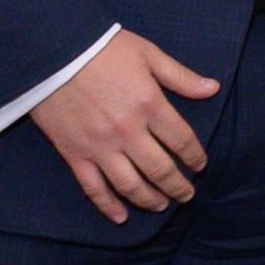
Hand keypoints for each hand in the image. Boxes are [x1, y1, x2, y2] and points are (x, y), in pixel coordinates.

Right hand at [29, 30, 221, 224]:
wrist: (51, 50)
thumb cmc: (102, 47)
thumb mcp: (147, 54)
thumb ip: (180, 76)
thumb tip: (212, 89)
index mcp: (149, 104)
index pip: (182, 140)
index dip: (195, 157)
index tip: (200, 166)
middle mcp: (128, 131)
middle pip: (161, 170)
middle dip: (178, 186)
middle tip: (187, 195)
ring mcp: (100, 146)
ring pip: (131, 185)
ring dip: (150, 200)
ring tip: (162, 206)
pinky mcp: (74, 153)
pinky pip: (93, 188)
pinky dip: (108, 206)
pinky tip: (121, 217)